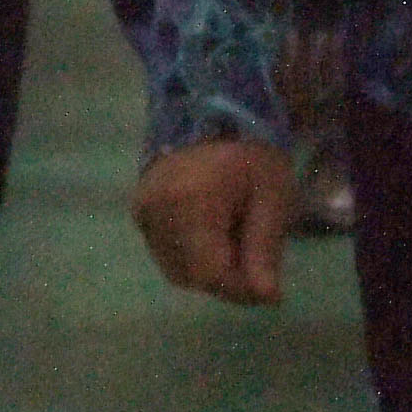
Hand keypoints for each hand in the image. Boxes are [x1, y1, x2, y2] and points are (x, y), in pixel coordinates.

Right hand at [134, 138, 292, 306]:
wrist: (209, 113)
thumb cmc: (249, 153)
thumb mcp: (272, 194)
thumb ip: (265, 246)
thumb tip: (266, 299)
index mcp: (192, 202)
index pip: (210, 273)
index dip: (240, 289)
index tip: (268, 286)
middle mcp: (157, 211)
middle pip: (193, 276)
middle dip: (228, 278)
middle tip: (255, 256)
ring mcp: (143, 213)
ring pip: (177, 271)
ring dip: (209, 270)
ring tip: (233, 239)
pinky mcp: (139, 214)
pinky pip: (166, 255)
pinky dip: (192, 257)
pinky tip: (211, 234)